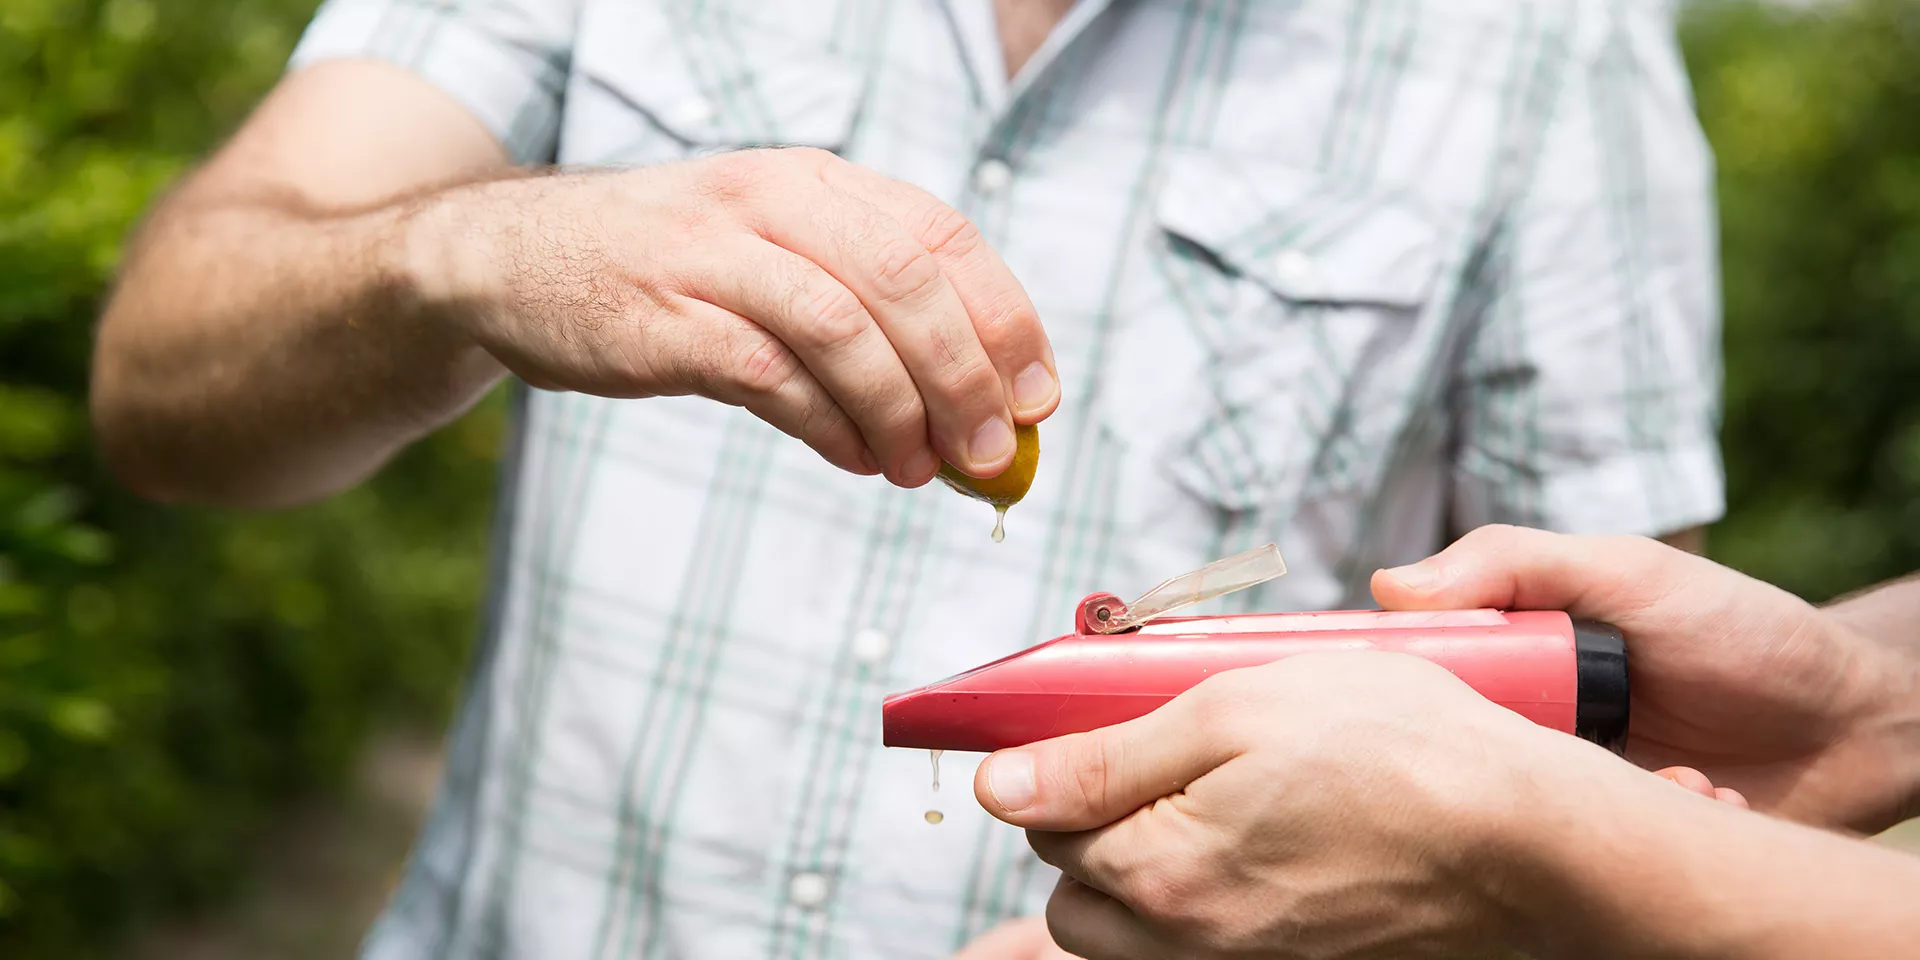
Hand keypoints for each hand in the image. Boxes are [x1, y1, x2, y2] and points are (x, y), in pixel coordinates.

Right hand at [406, 147, 1059, 485]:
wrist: (511, 259)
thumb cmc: (671, 272)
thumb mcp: (773, 255)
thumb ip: (865, 312)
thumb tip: (976, 410)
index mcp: (816, 181)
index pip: (944, 237)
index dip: (1007, 320)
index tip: (1039, 396)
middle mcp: (773, 202)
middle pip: (908, 282)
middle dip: (968, 377)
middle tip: (995, 455)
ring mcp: (715, 256)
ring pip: (846, 327)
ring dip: (903, 411)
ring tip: (922, 470)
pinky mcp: (665, 319)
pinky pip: (772, 374)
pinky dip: (830, 426)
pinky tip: (857, 459)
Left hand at [972, 650, 1653, 959]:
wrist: (1534, 839)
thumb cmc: (1400, 751)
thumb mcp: (1234, 706)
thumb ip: (1105, 754)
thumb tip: (1000, 786)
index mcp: (1162, 870)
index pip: (1043, 823)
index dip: (1064, 759)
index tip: (1104, 723)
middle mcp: (1191, 943)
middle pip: (1077, 896)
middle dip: (1094, 828)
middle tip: (1161, 763)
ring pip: (1135, 937)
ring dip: (1146, 872)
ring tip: (1215, 803)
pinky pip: (1206, 951)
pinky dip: (1210, 905)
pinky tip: (1267, 847)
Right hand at [1372, 524, 1919, 832]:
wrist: (1854, 719)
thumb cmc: (1740, 630)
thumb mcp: (1627, 571)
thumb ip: (1514, 564)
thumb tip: (1388, 585)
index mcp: (1512, 662)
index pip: (1421, 678)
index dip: (1402, 688)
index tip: (1414, 694)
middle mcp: (1530, 728)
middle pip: (1461, 750)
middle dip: (1501, 751)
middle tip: (1560, 736)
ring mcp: (1576, 789)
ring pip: (1529, 811)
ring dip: (1593, 794)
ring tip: (1670, 763)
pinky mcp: (1622, 843)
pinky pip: (1602, 859)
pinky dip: (1659, 825)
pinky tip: (1710, 793)